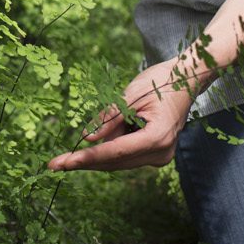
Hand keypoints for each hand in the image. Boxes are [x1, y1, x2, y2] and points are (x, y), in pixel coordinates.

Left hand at [48, 59, 197, 171]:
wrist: (188, 79)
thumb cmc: (161, 81)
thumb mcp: (130, 95)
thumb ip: (109, 118)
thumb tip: (86, 138)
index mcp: (157, 137)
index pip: (114, 152)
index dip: (85, 158)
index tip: (61, 163)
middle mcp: (160, 152)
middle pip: (115, 162)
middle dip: (85, 161)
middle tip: (54, 164)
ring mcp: (160, 155)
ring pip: (119, 161)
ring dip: (97, 154)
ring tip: (82, 144)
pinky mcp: (156, 153)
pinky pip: (126, 155)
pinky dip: (110, 148)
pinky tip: (102, 138)